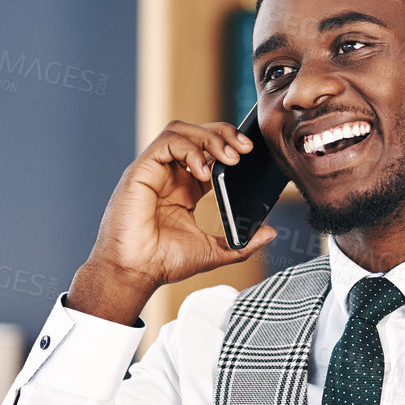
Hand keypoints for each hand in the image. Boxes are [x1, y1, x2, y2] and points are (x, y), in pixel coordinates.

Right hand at [67, 120, 277, 324]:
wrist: (135, 273)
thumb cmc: (163, 263)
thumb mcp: (213, 251)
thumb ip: (242, 243)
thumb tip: (270, 233)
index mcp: (184, 188)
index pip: (208, 152)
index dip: (229, 146)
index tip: (251, 153)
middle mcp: (169, 174)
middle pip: (196, 134)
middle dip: (224, 133)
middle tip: (246, 148)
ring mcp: (154, 170)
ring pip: (181, 130)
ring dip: (210, 137)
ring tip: (229, 156)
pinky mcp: (141, 170)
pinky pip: (166, 142)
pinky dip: (189, 149)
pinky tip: (203, 172)